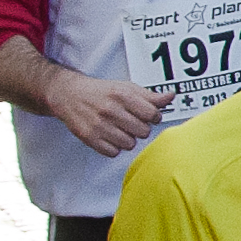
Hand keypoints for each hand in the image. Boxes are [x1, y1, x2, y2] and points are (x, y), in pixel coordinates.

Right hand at [47, 71, 165, 157]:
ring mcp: (99, 125)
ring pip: (130, 144)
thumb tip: (171, 96)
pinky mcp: (89, 138)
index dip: (153, 116)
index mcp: (123, 95)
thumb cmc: (102, 92)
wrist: (69, 95)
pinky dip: (114, 147)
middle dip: (141, 128)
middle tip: (132, 122)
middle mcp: (111, 110)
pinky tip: (110, 136)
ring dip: (128, 138)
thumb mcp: (127, 88)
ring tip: (120, 129)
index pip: (152, 114)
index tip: (147, 115)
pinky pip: (113, 153)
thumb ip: (150, 95)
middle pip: (143, 132)